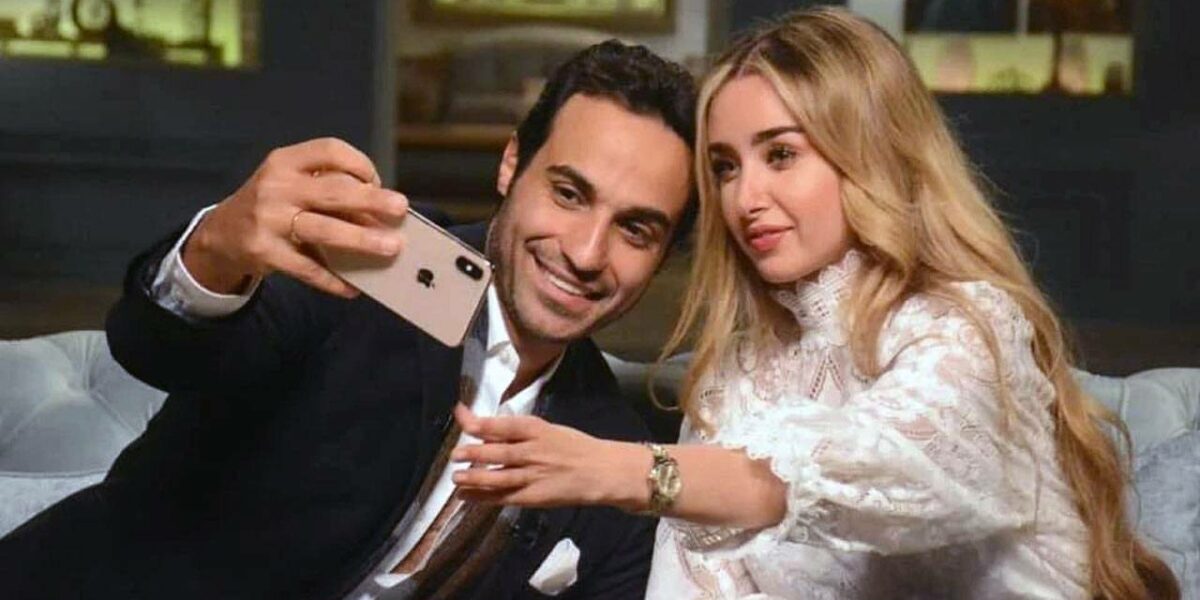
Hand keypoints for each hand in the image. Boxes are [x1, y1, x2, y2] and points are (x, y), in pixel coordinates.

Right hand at [183, 137, 409, 295]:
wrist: (221, 235)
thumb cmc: (271, 204)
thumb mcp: (290, 183)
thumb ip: (327, 188)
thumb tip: (379, 209)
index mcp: (285, 162)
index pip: (329, 151)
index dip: (359, 163)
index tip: (376, 181)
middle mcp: (276, 187)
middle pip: (333, 190)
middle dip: (371, 200)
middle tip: (401, 209)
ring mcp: (269, 221)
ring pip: (324, 230)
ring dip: (362, 239)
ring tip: (391, 248)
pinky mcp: (265, 253)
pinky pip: (308, 269)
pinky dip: (333, 280)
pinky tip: (353, 288)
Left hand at [449, 403, 650, 511]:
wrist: (603, 471)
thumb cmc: (575, 447)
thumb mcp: (549, 430)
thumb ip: (519, 431)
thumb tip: (485, 429)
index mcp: (537, 429)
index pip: (501, 424)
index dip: (477, 421)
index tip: (459, 414)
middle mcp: (533, 451)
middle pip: (496, 451)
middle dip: (472, 453)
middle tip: (455, 455)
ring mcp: (533, 475)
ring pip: (497, 476)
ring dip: (474, 477)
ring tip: (456, 478)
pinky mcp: (535, 496)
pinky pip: (504, 497)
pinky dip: (483, 497)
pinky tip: (466, 496)